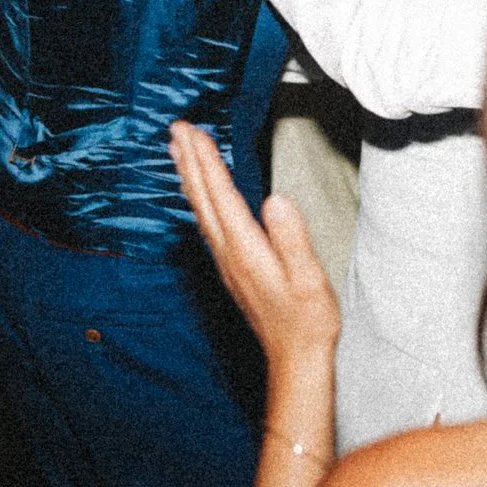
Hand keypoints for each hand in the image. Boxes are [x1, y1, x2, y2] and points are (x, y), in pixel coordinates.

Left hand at [170, 120, 338, 369]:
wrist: (296, 357)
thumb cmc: (308, 319)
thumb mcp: (310, 278)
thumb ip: (292, 239)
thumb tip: (276, 200)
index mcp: (246, 249)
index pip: (221, 195)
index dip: (206, 160)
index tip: (193, 131)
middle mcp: (228, 253)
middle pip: (203, 198)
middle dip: (190, 160)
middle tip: (176, 128)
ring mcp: (226, 262)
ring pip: (201, 210)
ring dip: (189, 177)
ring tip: (178, 151)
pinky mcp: (231, 268)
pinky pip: (207, 223)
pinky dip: (199, 199)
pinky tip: (199, 193)